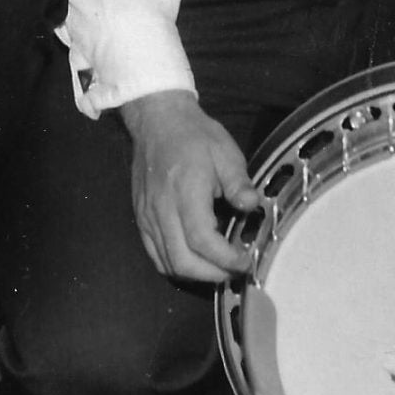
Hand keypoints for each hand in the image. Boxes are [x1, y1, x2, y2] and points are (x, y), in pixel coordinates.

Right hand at [119, 89, 260, 282]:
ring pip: (167, 263)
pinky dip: (175, 265)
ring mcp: (147, 216)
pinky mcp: (141, 218)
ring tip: (218, 267)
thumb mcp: (225, 151)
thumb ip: (239, 183)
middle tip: (234, 269)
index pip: (202, 241)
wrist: (157, 120)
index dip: (225, 259)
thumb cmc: (193, 134)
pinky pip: (154, 254)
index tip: (245, 261)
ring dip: (195, 274)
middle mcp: (162, 209)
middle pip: (182, 261)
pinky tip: (194, 258)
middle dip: (212, 275)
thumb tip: (253, 207)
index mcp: (185, 192)